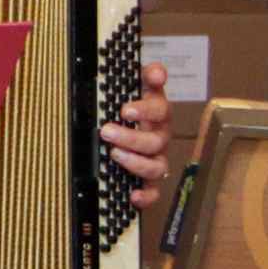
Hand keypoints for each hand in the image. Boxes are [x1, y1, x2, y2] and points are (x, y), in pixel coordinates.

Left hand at [106, 82, 174, 200]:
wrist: (129, 126)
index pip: (160, 108)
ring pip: (156, 165)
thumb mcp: (134, 86)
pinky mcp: (150, 179)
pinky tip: (133, 195)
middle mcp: (160, 136)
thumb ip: (146, 77)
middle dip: (131, 137)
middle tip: (107, 131)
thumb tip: (157, 72)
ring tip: (115, 154)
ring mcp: (157, 158)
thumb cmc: (131, 107)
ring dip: (136, 162)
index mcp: (157, 113)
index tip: (125, 110)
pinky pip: (155, 192)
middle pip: (155, 140)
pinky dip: (146, 196)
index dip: (146, 110)